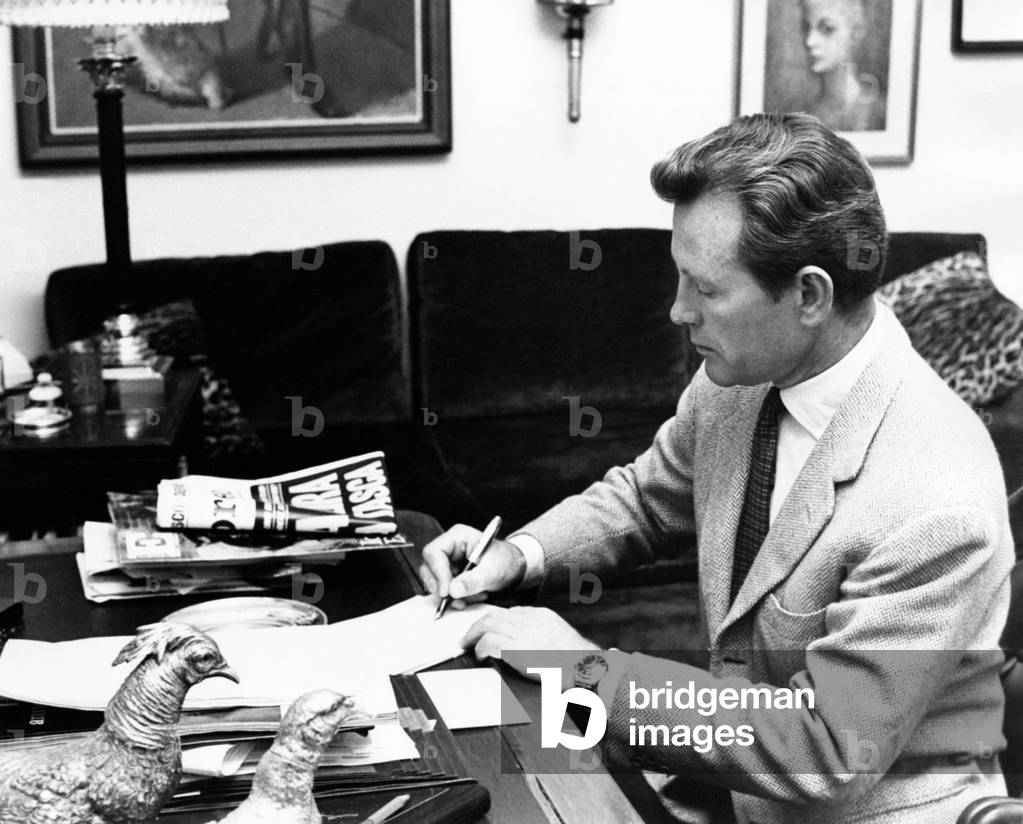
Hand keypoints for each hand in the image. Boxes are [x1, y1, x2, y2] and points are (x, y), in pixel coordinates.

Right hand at [420, 524, 526, 609]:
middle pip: (429, 568)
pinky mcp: (450, 576)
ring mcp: (448, 563)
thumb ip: (473, 580)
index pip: (434, 553)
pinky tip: (471, 597)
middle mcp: (449, 548)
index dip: (437, 573)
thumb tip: (453, 590)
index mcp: (457, 537)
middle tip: (455, 599)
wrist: (513, 569)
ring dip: (451, 595)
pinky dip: (455, 598)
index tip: (446, 591)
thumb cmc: (505, 561)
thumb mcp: (492, 571)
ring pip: (435, 582)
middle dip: (442, 587)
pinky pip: (444, 590)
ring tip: (472, 596)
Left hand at [461, 606, 598, 684]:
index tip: (490, 630)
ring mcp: (522, 633)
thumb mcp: (561, 639)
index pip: (511, 613)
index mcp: (542, 616)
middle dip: (479, 625)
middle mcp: (530, 620)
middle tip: (469, 636)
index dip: (497, 622)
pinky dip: (480, 648)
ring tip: (467, 645)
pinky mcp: (516, 649)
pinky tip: (479, 655)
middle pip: (495, 615)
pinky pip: (489, 643)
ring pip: (487, 625)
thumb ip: (545, 635)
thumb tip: (532, 645)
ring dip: (474, 635)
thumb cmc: (576, 661)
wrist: (584, 669)